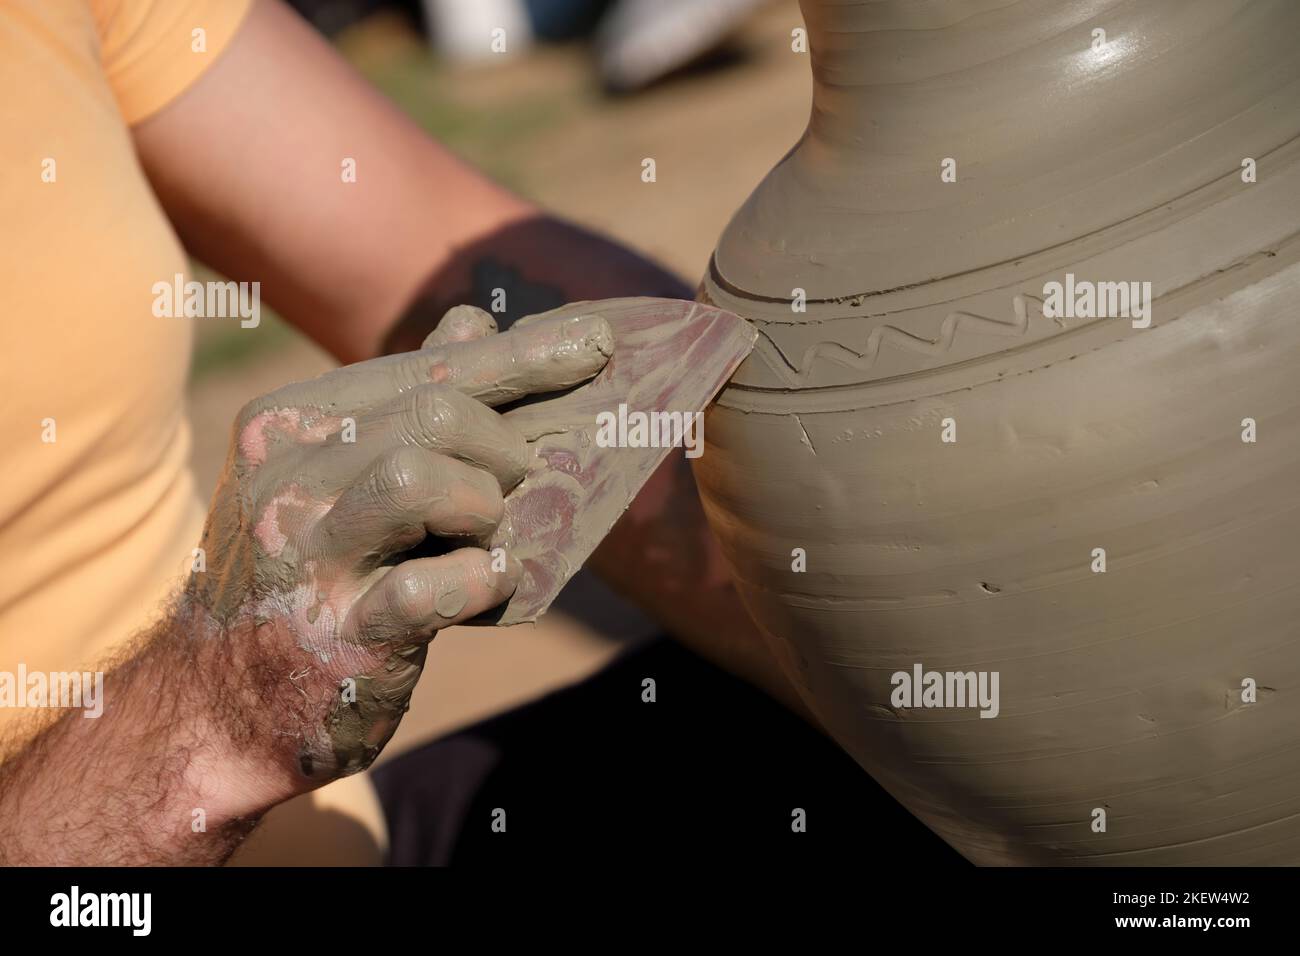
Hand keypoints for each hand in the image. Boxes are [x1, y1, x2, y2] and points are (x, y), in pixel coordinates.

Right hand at [188, 305, 611, 784]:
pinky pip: (430, 588)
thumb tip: (477, 317)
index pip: (427, 370)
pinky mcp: (339, 636)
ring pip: (421, 477)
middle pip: (437, 415)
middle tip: (510, 490)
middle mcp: (285, 479)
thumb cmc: (304, 574)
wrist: (224, 707)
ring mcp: (306, 558)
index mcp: (288, 424)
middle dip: (503, 449)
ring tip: (481, 538)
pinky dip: (480, 580)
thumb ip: (406, 398)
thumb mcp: (332, 474)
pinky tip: (487, 583)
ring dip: (483, 508)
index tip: (596, 345)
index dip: (522, 358)